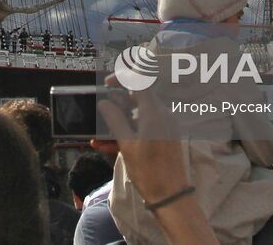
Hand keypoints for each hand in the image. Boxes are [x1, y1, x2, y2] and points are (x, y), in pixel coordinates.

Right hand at [98, 85, 216, 244]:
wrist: (171, 195)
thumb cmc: (148, 170)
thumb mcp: (127, 145)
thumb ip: (115, 120)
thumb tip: (104, 103)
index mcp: (154, 112)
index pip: (140, 81)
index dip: (123, 77)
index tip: (108, 84)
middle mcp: (164, 114)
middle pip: (140, 97)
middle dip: (119, 103)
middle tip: (103, 113)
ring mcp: (167, 125)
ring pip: (140, 114)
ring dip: (121, 121)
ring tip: (101, 136)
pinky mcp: (167, 136)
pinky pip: (146, 126)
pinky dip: (130, 131)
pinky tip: (111, 145)